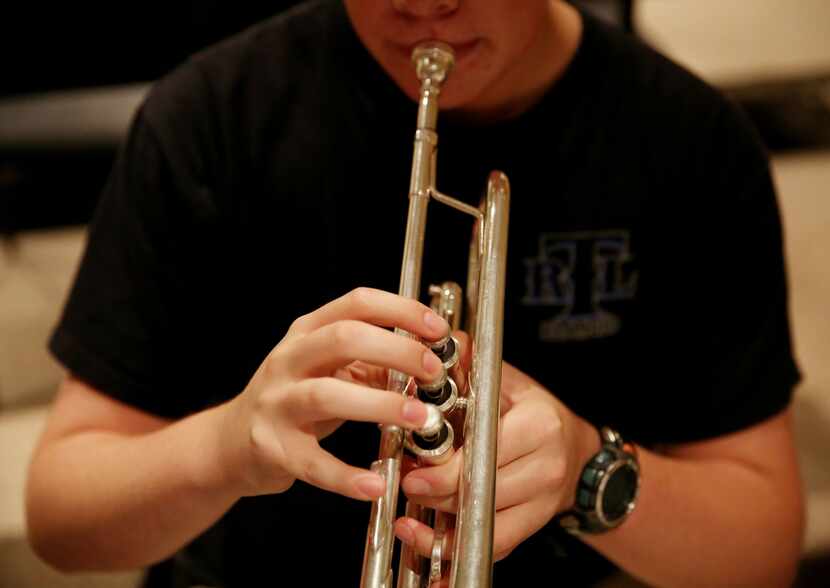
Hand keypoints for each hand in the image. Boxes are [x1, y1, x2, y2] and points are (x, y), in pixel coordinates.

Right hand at [216, 287, 449, 500]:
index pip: (357, 303)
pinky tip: (375, 483)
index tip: (436, 329)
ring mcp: (277, 402)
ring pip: (326, 394)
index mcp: (308, 331)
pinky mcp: (272, 447)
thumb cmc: (293, 398)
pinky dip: (345, 475)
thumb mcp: (328, 367)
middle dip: (396, 350)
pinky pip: (312, 462)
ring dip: (379, 405)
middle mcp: (289, 359)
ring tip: (418, 418)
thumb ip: (373, 361)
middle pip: (344, 338)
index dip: (401, 310)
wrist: (232, 441)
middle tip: (433, 372)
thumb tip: (430, 360)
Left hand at [395, 362, 597, 561]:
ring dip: (440, 520)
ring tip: (410, 509)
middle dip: (436, 491)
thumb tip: (441, 348)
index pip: (486, 451)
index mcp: (539, 425)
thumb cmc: (535, 413)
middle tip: (406, 483)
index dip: (446, 464)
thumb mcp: (509, 382)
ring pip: (484, 521)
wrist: (577, 453)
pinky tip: (427, 540)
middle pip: (481, 490)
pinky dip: (455, 547)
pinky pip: (492, 546)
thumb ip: (474, 367)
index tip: (414, 466)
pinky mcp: (534, 526)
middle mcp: (546, 466)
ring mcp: (543, 502)